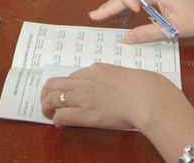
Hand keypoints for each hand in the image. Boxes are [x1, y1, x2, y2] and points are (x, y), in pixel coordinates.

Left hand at [41, 63, 177, 129]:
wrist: (147, 98)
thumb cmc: (144, 88)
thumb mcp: (124, 76)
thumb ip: (112, 80)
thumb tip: (112, 90)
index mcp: (95, 69)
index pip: (72, 77)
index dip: (66, 87)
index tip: (66, 94)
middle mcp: (85, 80)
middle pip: (55, 84)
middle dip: (46, 93)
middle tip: (47, 103)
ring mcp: (83, 96)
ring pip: (52, 98)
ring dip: (46, 106)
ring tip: (47, 113)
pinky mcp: (85, 113)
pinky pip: (62, 114)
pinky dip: (56, 119)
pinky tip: (59, 124)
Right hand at [89, 0, 193, 41]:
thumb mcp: (171, 30)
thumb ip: (147, 33)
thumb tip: (125, 39)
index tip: (136, 13)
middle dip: (112, 4)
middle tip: (95, 16)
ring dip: (121, 5)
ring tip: (105, 16)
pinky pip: (144, 0)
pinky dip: (133, 7)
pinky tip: (129, 16)